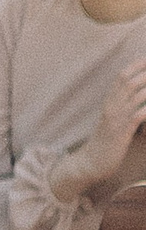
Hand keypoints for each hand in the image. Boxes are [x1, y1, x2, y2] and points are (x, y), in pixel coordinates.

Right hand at [71, 55, 145, 193]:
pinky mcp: (121, 132)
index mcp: (109, 101)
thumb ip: (123, 108)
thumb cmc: (106, 143)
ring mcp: (116, 118)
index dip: (137, 66)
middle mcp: (111, 106)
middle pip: (130, 80)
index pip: (122, 76)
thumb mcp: (113, 122)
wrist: (90, 163)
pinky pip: (139, 114)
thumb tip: (138, 100)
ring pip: (137, 94)